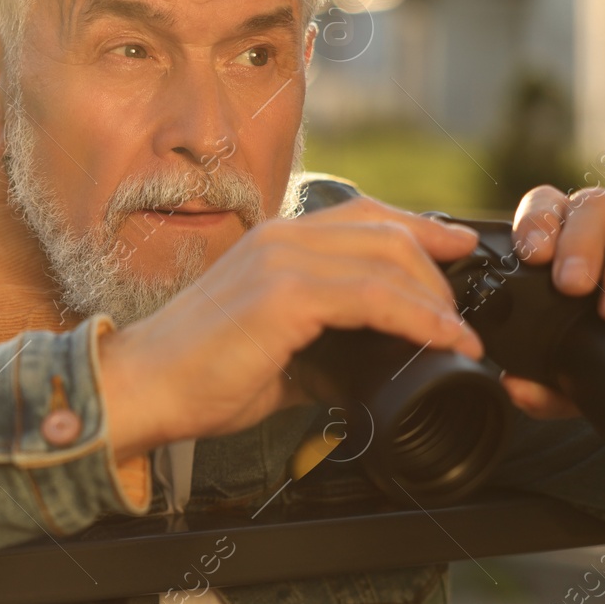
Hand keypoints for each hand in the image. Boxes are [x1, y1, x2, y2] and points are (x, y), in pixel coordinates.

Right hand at [98, 197, 483, 460]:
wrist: (143, 389)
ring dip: (436, 299)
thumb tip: (366, 364)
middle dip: (439, 271)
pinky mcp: (284, 294)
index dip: (420, 228)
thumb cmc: (198, 375)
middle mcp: (282, 238)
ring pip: (389, 257)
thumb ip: (321, 345)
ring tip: (458, 335)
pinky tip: (442, 339)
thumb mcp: (274, 350)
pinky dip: (418, 318)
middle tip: (461, 317)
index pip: (365, 215)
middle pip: (387, 230)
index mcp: (277, 242)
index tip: (459, 250)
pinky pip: (373, 296)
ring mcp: (282, 260)